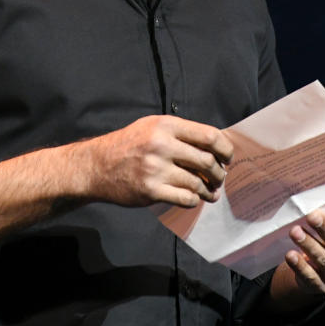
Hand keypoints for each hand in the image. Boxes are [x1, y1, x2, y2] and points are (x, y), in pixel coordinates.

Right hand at [81, 115, 233, 207]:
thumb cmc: (129, 145)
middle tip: (220, 178)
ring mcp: (156, 169)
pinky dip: (194, 200)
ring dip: (209, 190)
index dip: (225, 149)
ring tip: (211, 192)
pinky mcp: (151, 190)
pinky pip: (185, 198)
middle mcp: (161, 145)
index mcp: (165, 125)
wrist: (97, 165)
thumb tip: (216, 145)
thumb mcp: (152, 127)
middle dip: (219, 173)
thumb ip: (181, 133)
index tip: (228, 158)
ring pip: (198, 182)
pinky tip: (194, 198)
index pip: (209, 136)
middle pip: (207, 161)